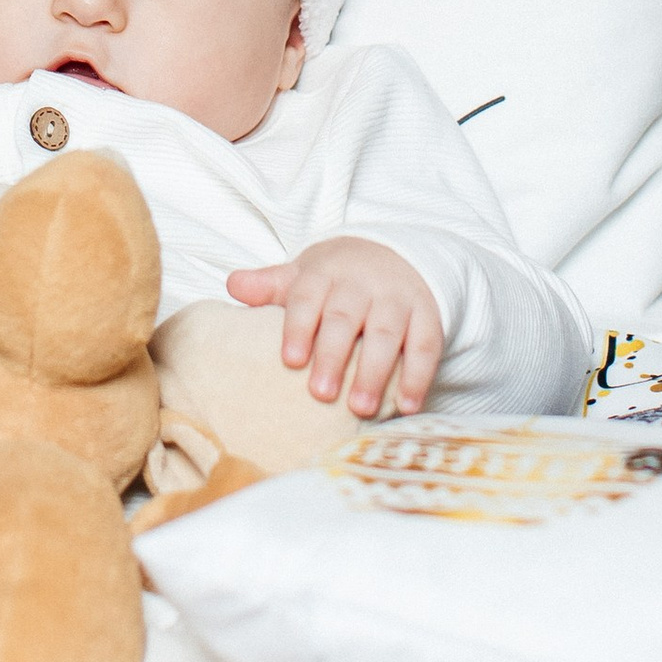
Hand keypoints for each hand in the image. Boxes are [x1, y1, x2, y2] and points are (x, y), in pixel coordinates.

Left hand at [227, 235, 444, 420]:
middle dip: (333, 355)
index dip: (299, 327)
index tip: (291, 359)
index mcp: (325, 273)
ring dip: (374, 371)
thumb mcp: (304, 275)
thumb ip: (270, 285)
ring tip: (359, 408)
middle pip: (345, 317)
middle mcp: (362, 284)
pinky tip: (406, 405)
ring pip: (386, 333)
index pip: (307, 296)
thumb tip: (233, 284)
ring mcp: (397, 298)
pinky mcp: (428, 315)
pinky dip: (418, 376)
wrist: (395, 253)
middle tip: (319, 394)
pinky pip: (426, 345)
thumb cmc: (337, 278)